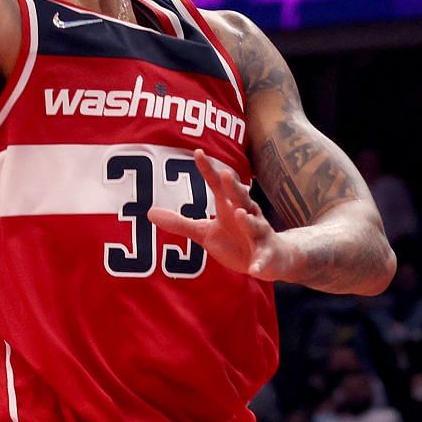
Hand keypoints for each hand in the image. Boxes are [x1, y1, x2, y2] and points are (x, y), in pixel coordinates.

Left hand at [149, 149, 295, 282]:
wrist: (272, 257)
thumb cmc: (236, 240)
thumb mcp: (205, 232)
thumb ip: (180, 223)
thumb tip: (148, 212)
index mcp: (229, 207)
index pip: (217, 185)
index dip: (208, 170)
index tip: (197, 152)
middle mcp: (246, 215)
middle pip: (240, 198)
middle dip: (234, 187)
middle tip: (226, 174)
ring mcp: (259, 234)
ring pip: (255, 225)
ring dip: (248, 221)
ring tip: (240, 215)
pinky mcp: (267, 254)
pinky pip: (263, 257)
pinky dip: (259, 262)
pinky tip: (254, 268)